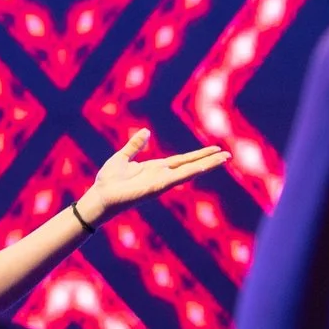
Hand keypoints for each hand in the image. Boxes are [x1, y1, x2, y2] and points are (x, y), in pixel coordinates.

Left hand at [78, 130, 231, 224]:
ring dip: (206, 165)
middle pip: (190, 166)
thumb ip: (135, 145)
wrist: (100, 196)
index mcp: (156, 168)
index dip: (199, 155)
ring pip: (188, 172)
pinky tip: (203, 167)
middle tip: (228, 155)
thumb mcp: (123, 157)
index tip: (215, 150)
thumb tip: (146, 132)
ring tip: (224, 159)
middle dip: (209, 160)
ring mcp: (161, 183)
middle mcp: (162, 176)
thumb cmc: (108, 180)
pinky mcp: (156, 188)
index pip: (182, 160)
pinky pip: (176, 178)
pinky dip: (190, 172)